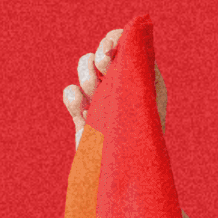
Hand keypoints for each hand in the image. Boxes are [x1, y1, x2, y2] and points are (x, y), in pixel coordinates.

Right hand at [61, 28, 168, 147]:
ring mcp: (102, 101)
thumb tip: (123, 46)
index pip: (126, 46)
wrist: (122, 177)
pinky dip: (73, 97)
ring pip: (84, 68)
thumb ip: (138, 72)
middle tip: (104, 66)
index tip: (110, 49)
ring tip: (95, 98)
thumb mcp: (146, 103)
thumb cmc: (141, 142)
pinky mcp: (85, 118)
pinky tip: (83, 111)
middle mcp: (122, 88)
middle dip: (98, 58)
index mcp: (142, 82)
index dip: (114, 40)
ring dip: (87, 78)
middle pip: (99, 53)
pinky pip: (70, 91)